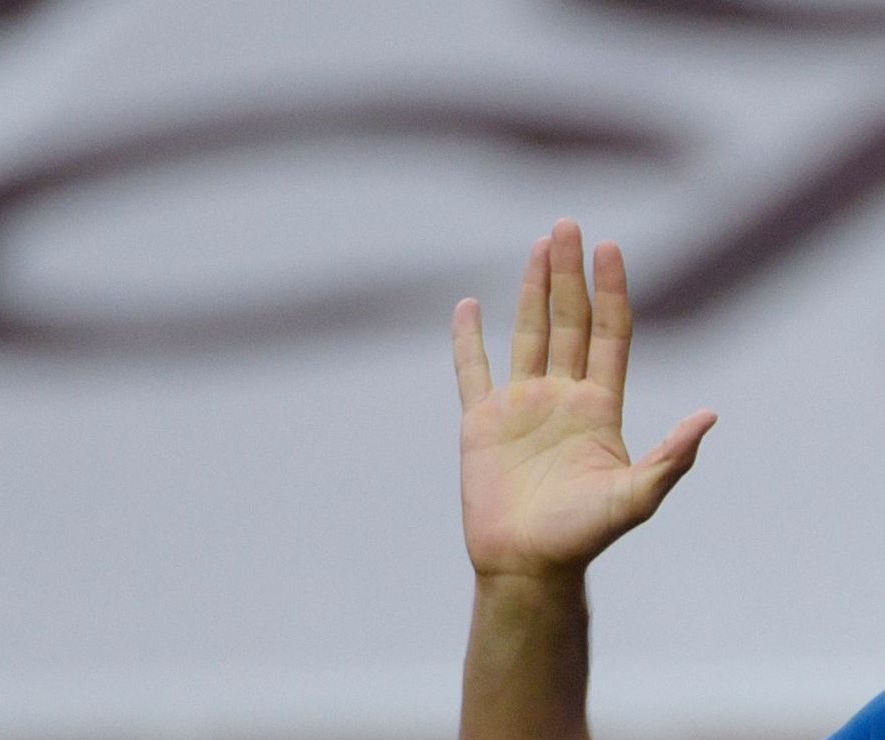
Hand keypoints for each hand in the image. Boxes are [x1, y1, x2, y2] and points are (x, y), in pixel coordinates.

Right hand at [452, 218, 716, 578]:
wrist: (525, 564)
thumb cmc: (582, 537)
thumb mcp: (635, 498)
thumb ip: (671, 458)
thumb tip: (710, 416)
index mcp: (600, 407)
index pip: (609, 334)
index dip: (611, 291)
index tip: (610, 249)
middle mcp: (562, 397)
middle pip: (569, 321)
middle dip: (570, 273)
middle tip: (567, 226)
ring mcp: (521, 405)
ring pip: (529, 333)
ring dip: (534, 290)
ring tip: (538, 246)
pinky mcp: (481, 421)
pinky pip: (472, 370)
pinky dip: (467, 339)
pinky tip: (469, 306)